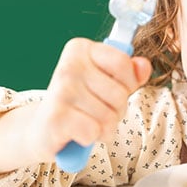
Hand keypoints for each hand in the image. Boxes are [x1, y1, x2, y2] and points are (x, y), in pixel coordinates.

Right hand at [0, 38, 150, 173]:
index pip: (122, 63)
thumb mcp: (107, 81)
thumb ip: (130, 72)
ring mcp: (60, 91)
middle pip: (119, 94)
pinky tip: (76, 133)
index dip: (127, 83)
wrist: (42, 129)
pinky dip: (90, 138)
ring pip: (109, 117)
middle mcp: (69, 65)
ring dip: (104, 127)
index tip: (111, 88)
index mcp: (81, 48)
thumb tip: (144, 65)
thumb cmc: (81, 102)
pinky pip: (94, 131)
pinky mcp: (55, 117)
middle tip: (95, 110)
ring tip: (86, 122)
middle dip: (116, 110)